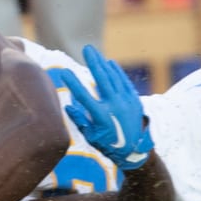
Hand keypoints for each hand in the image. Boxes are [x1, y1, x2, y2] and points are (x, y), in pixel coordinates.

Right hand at [51, 46, 153, 170]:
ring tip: (94, 53)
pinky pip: (124, 82)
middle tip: (87, 48)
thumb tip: (67, 105)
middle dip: (93, 62)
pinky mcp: (134, 100)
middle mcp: (115, 107)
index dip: (73, 84)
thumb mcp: (90, 137)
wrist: (135, 152)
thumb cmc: (108, 145)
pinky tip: (110, 63)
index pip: (84, 96)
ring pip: (113, 78)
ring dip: (103, 64)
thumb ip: (79, 120)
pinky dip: (117, 72)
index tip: (64, 72)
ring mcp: (127, 102)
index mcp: (101, 117)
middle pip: (102, 80)